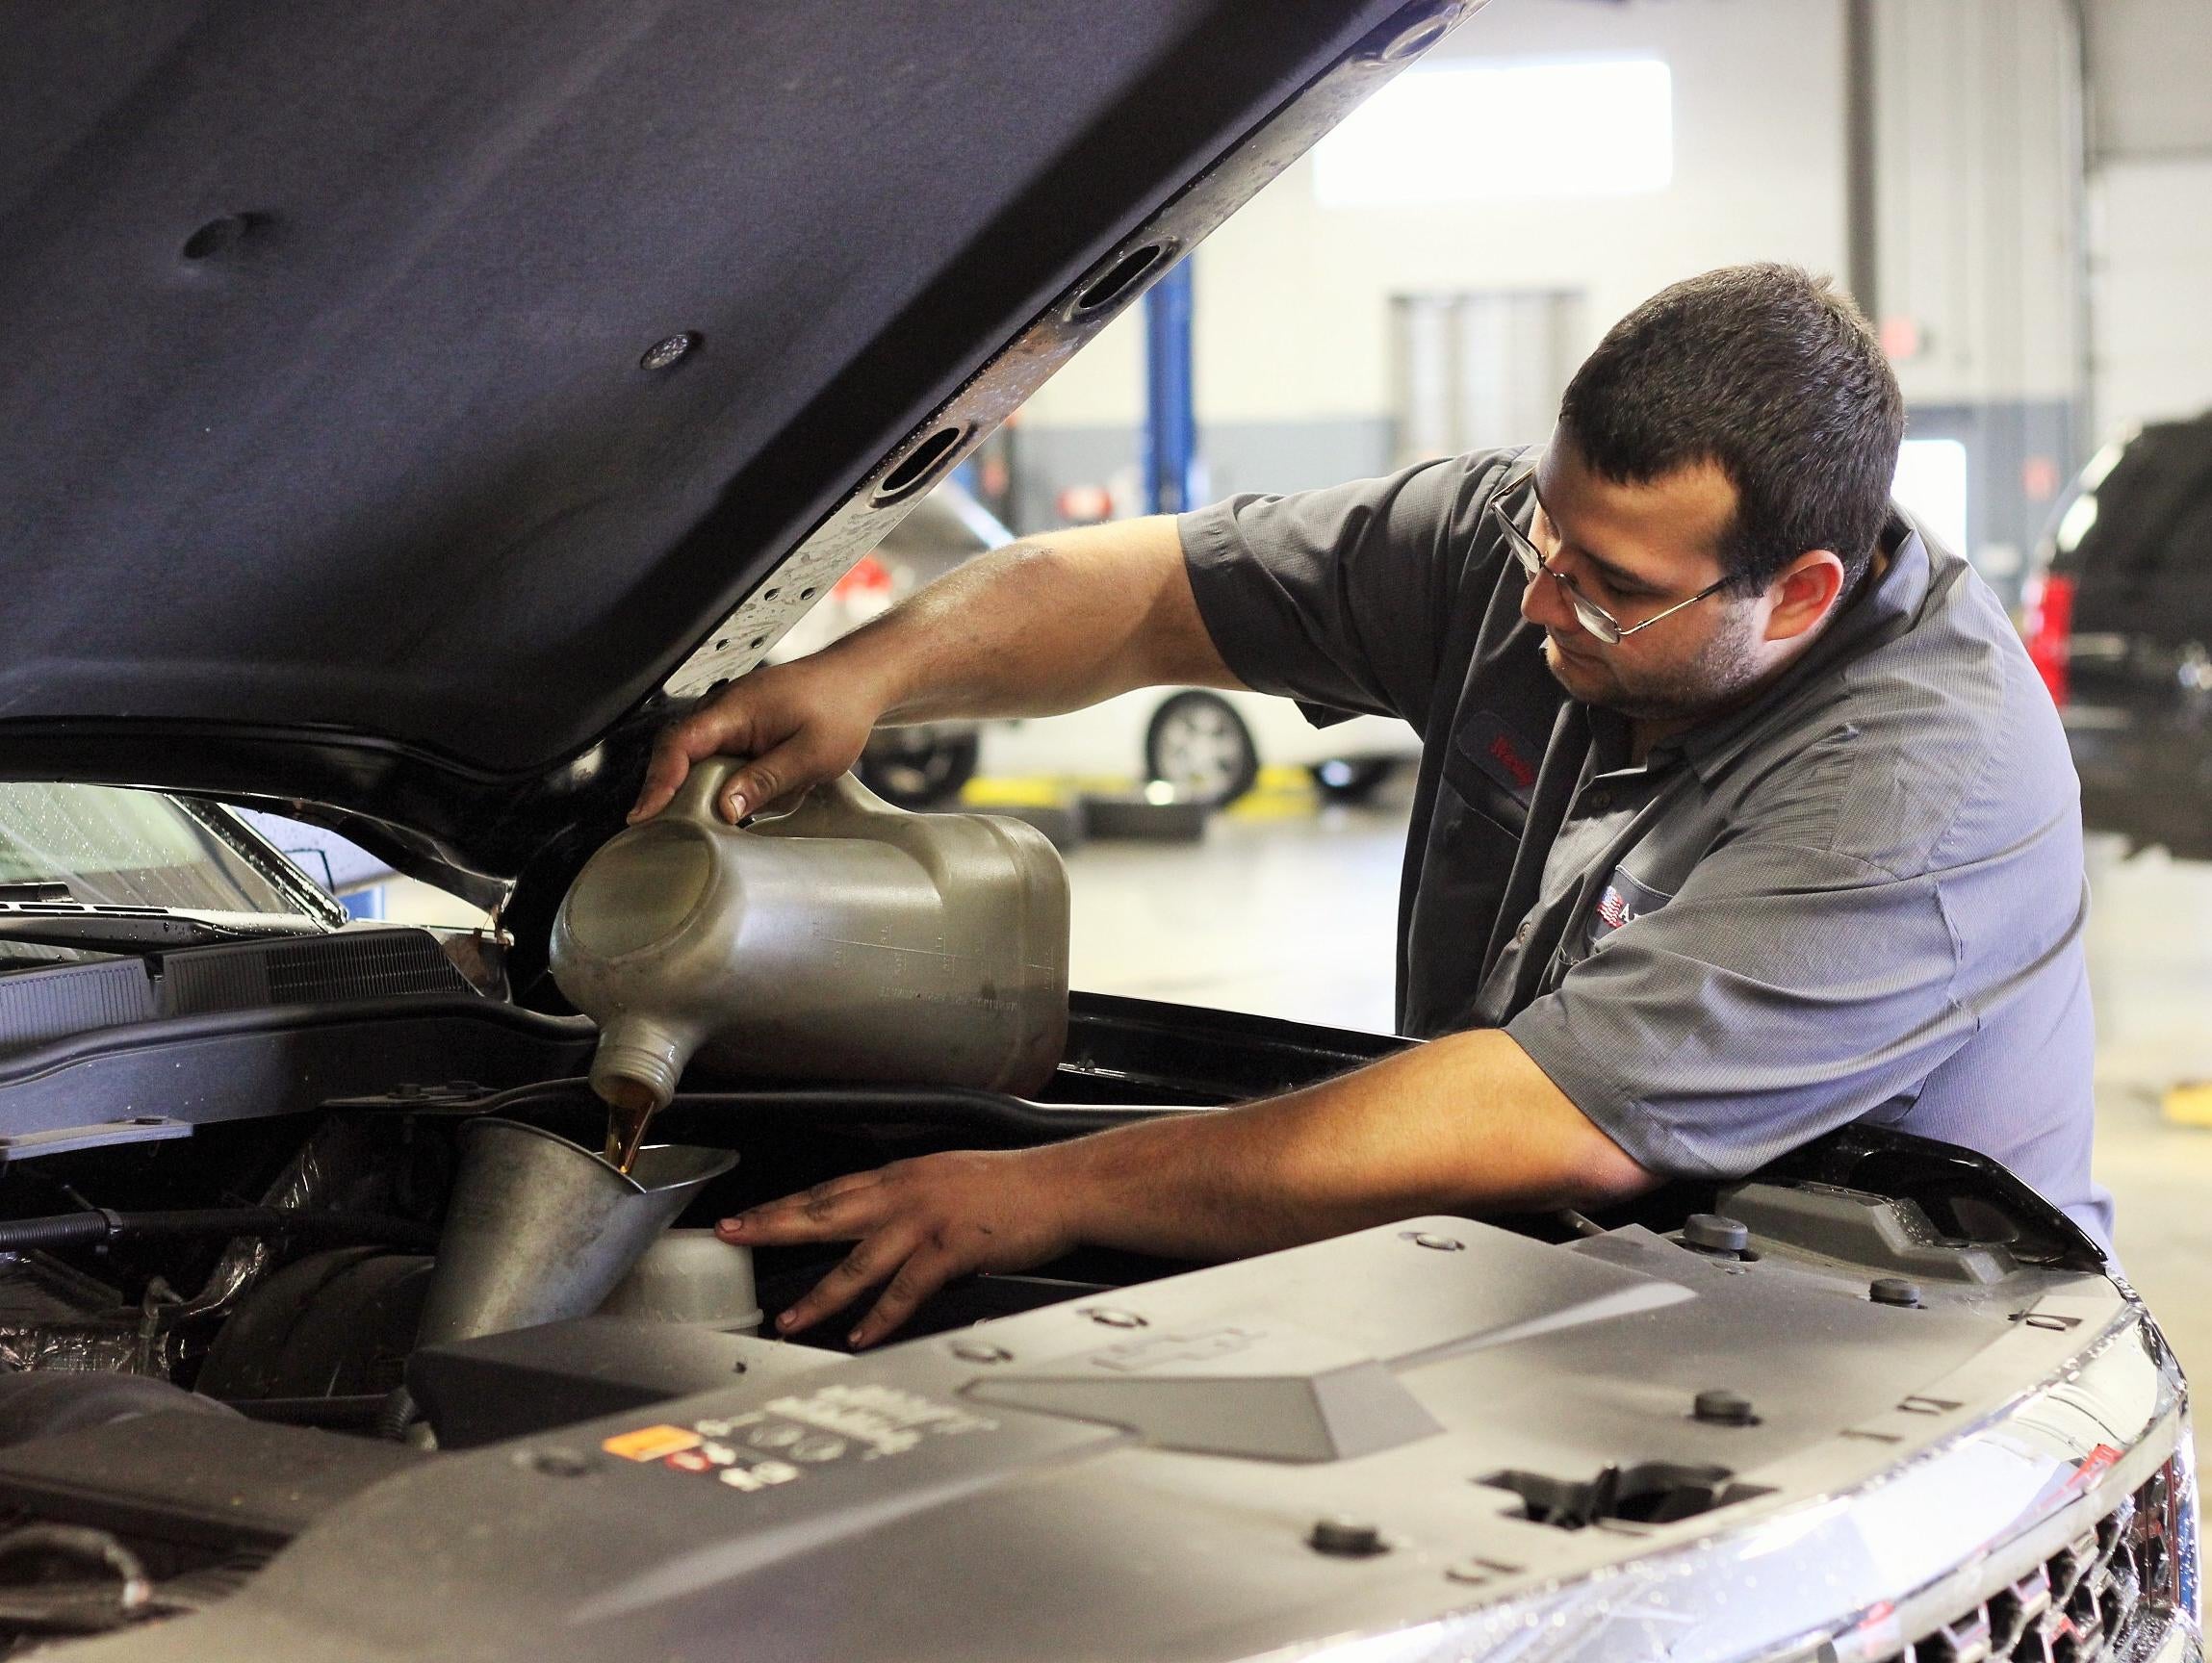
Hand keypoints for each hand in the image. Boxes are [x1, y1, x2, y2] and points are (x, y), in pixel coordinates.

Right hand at [629, 657, 885, 824]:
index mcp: (735, 711)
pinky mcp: (742, 730)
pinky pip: (723, 760)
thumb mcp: (810, 754)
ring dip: (713, 788)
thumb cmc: (839, 709)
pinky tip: (764, 792)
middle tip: (670, 828)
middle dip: (674, 792)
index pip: (680, 744)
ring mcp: (731, 720)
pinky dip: (734, 780)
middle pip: (679, 754)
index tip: (646, 813)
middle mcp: (723, 711)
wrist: (857, 681)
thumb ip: (765, 781)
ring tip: (736, 805)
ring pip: (702, 761)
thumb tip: (724, 808)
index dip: (659, 780)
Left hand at [718, 1148, 1081, 1347]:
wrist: (1063, 1186)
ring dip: (819, 1294)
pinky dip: (880, 1315)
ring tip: (789, 1320)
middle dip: (773, 1227)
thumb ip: (909, 1201)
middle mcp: (906, 1192)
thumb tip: (879, 1224)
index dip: (781, 1206)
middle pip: (825, 1212)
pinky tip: (861, 1334)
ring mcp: (927, 1219)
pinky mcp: (952, 1248)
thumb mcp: (948, 1180)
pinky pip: (907, 1287)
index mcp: (902, 1176)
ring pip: (858, 1260)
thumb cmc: (1013, 1188)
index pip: (827, 1191)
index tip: (744, 1216)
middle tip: (731, 1237)